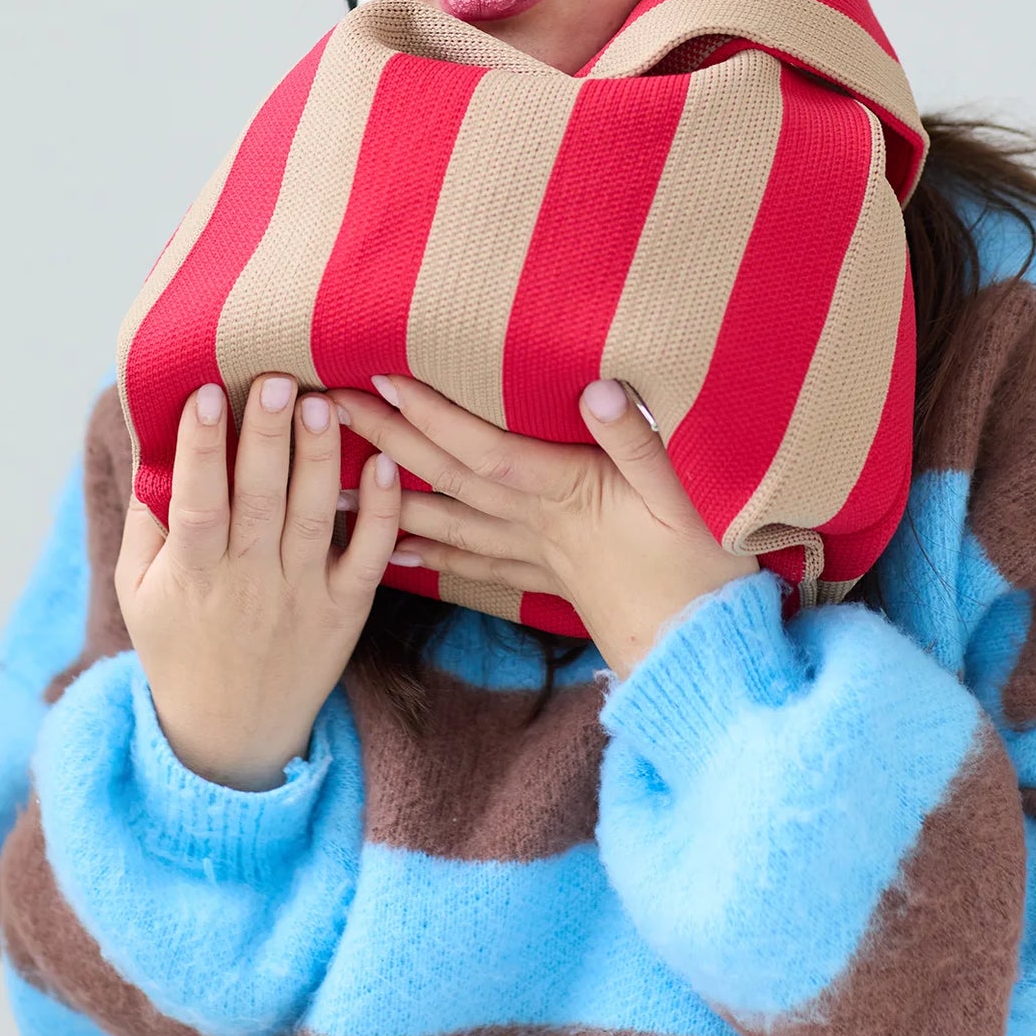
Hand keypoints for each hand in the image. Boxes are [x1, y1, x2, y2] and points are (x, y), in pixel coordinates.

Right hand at [114, 373, 403, 789]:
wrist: (232, 735)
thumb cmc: (178, 645)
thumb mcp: (138, 590)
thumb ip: (147, 520)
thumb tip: (151, 442)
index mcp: (193, 574)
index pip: (196, 501)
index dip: (201, 447)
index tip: (207, 392)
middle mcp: (249, 581)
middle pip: (259, 499)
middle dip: (267, 436)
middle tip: (276, 379)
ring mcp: (303, 595)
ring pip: (315, 516)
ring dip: (321, 457)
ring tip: (323, 402)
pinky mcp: (346, 609)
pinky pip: (369, 556)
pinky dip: (382, 512)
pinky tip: (386, 463)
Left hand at [329, 374, 759, 678]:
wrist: (707, 655)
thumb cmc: (701, 571)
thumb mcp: (683, 496)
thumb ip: (637, 442)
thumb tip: (598, 390)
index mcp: (564, 494)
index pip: (481, 448)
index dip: (430, 414)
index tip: (379, 380)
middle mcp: (535, 524)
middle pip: (447, 479)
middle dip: (386, 442)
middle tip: (328, 411)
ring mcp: (536, 555)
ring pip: (448, 523)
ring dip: (387, 502)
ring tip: (329, 487)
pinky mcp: (545, 580)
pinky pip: (474, 565)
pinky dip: (432, 555)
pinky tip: (396, 552)